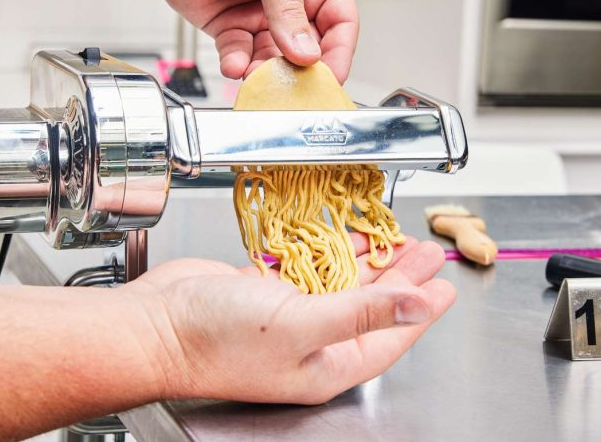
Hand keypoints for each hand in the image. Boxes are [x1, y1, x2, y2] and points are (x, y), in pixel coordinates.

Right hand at [120, 235, 454, 403]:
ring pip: (341, 284)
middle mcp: (310, 342)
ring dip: (368, 261)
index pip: (389, 336)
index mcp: (326, 363)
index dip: (420, 311)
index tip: (445, 288)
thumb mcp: (302, 324)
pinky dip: (328, 251)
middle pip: (370, 306)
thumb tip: (417, 307)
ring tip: (397, 240)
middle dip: (401, 279)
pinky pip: (309, 269)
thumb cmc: (218, 339)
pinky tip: (345, 237)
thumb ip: (361, 312)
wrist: (155, 325)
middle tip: (426, 253)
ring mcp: (286, 316)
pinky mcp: (264, 290)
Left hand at [152, 0, 358, 81]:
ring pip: (271, 59)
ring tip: (257, 77)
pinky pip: (238, 55)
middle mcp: (291, 1)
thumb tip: (305, 52)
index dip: (338, 54)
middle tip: (292, 87)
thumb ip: (288, 9)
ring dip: (265, 73)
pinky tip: (234, 64)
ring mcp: (259, 15)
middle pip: (306, 49)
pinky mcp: (229, 25)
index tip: (330, 78)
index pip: (340, 23)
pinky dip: (237, 65)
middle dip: (299, 71)